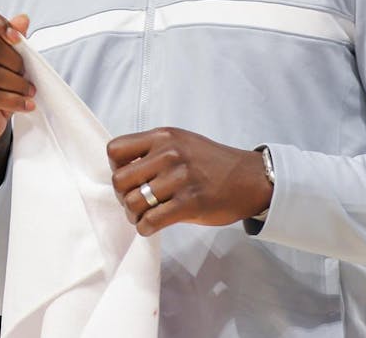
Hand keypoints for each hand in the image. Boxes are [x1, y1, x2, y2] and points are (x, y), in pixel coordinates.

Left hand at [107, 127, 272, 235]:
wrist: (250, 178)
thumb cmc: (212, 163)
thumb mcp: (181, 142)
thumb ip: (153, 150)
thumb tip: (122, 170)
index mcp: (163, 137)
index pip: (115, 150)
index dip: (116, 168)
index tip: (130, 178)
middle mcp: (169, 154)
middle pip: (119, 180)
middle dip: (122, 196)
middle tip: (135, 202)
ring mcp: (179, 179)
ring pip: (132, 202)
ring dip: (133, 214)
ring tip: (143, 215)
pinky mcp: (190, 203)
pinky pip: (150, 221)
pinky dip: (145, 228)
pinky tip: (151, 226)